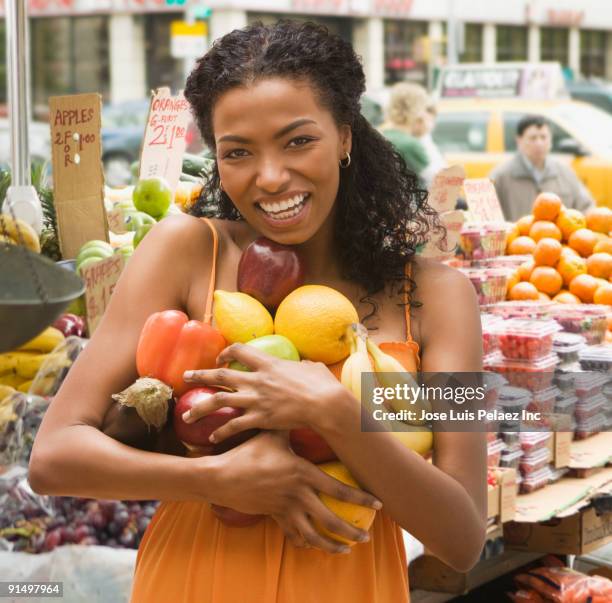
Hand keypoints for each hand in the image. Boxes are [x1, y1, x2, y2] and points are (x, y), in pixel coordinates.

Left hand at [182, 343, 346, 443]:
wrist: (324, 404)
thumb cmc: (321, 384)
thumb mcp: (310, 367)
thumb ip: (302, 364)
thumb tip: (304, 364)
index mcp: (268, 363)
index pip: (239, 350)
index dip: (226, 352)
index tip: (220, 357)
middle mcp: (256, 379)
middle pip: (220, 374)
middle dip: (200, 375)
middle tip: (186, 377)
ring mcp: (256, 399)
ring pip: (219, 400)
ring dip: (200, 407)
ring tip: (187, 414)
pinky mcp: (259, 418)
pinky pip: (234, 425)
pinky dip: (222, 431)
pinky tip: (213, 437)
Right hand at [202, 431, 381, 552]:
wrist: (221, 476)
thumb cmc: (249, 452)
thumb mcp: (273, 435)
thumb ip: (291, 424)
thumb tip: (304, 405)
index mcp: (302, 473)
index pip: (337, 489)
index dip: (360, 497)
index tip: (378, 503)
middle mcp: (297, 494)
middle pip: (330, 519)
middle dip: (350, 531)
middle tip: (365, 537)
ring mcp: (286, 508)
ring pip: (313, 534)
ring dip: (331, 545)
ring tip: (345, 550)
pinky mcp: (274, 516)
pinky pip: (293, 534)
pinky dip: (305, 542)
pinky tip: (314, 547)